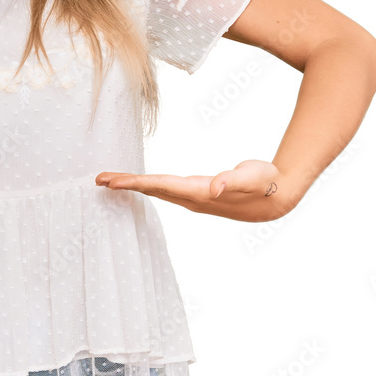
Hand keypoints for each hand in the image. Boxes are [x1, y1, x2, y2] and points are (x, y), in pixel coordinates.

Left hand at [94, 160, 288, 222]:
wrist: (277, 198)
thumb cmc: (265, 183)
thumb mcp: (253, 177)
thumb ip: (235, 180)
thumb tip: (215, 187)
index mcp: (200, 193)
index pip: (160, 186)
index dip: (135, 184)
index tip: (112, 183)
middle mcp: (192, 198)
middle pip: (152, 190)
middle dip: (125, 185)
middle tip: (98, 179)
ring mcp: (194, 198)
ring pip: (157, 191)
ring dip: (134, 186)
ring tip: (110, 181)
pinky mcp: (198, 194)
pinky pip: (165, 190)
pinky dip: (148, 186)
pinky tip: (140, 185)